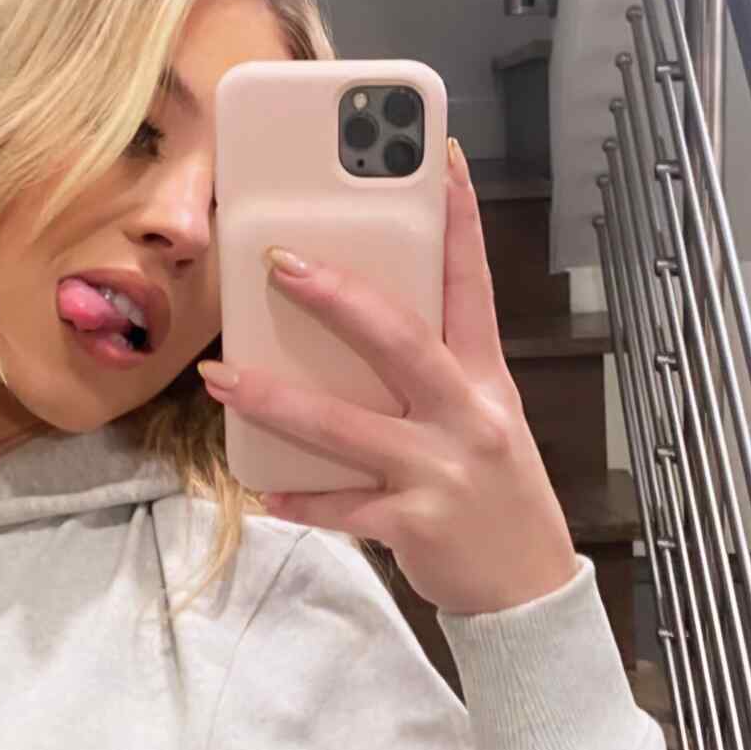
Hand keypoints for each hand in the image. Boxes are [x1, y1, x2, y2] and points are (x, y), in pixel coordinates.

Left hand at [198, 136, 578, 616]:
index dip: (460, 218)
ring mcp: (441, 470)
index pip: (474, 284)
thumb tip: (357, 331)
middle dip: (336, 297)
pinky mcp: (415, 523)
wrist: (529, 591)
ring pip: (346, 426)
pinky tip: (265, 490)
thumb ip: (434, 379)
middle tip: (280, 264)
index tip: (440, 158)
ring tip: (221, 379)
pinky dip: (300, 500)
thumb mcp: (485, 422)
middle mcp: (468, 414)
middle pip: (399, 338)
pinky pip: (341, 507)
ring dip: (276, 400)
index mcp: (486, 379)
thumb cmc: (496, 496)